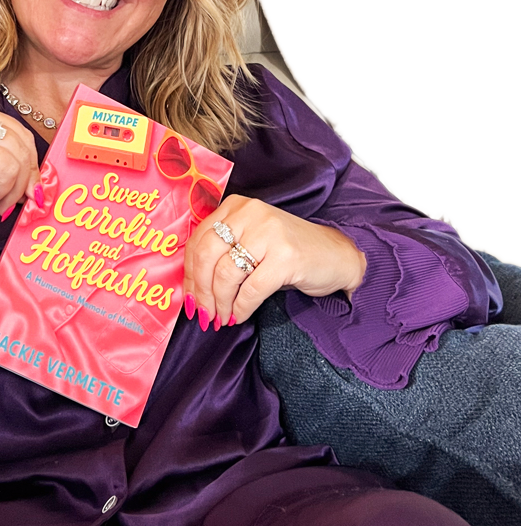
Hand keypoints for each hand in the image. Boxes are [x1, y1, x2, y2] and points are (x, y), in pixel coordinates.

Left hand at [183, 195, 366, 329]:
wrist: (335, 255)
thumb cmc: (287, 251)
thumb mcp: (250, 240)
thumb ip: (222, 252)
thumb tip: (191, 289)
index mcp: (236, 206)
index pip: (199, 240)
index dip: (189, 275)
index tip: (189, 300)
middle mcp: (250, 214)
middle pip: (206, 256)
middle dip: (200, 291)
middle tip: (202, 314)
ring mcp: (269, 233)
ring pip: (226, 274)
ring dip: (220, 303)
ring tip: (221, 318)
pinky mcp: (285, 257)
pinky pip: (251, 290)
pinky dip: (241, 308)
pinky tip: (239, 316)